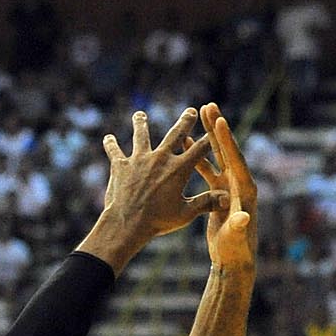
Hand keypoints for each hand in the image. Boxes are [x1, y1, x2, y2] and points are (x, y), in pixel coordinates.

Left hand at [100, 108, 224, 243]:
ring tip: (139, 115)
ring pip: (141, 136)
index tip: (217, 126)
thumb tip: (227, 199)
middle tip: (191, 111)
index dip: (210, 137)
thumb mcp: (185, 213)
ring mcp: (139, 160)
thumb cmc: (158, 221)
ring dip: (141, 124)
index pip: (200, 148)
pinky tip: (108, 138)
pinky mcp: (121, 166)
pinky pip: (115, 152)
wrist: (127, 224)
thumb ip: (206, 203)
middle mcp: (160, 159)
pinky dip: (111, 145)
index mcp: (179, 169)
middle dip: (185, 121)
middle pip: (175, 134)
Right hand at [194, 102, 257, 270]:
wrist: (233, 258)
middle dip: (218, 128)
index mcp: (244, 189)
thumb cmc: (234, 249)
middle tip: (210, 106)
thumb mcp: (235, 237)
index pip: (235, 160)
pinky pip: (206, 168)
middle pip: (227, 150)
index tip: (220, 120)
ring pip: (216, 155)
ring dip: (207, 136)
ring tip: (199, 116)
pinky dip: (196, 155)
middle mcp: (238, 183)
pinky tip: (186, 142)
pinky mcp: (218, 191)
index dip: (227, 140)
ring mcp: (228, 186)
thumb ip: (239, 226)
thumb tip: (242, 218)